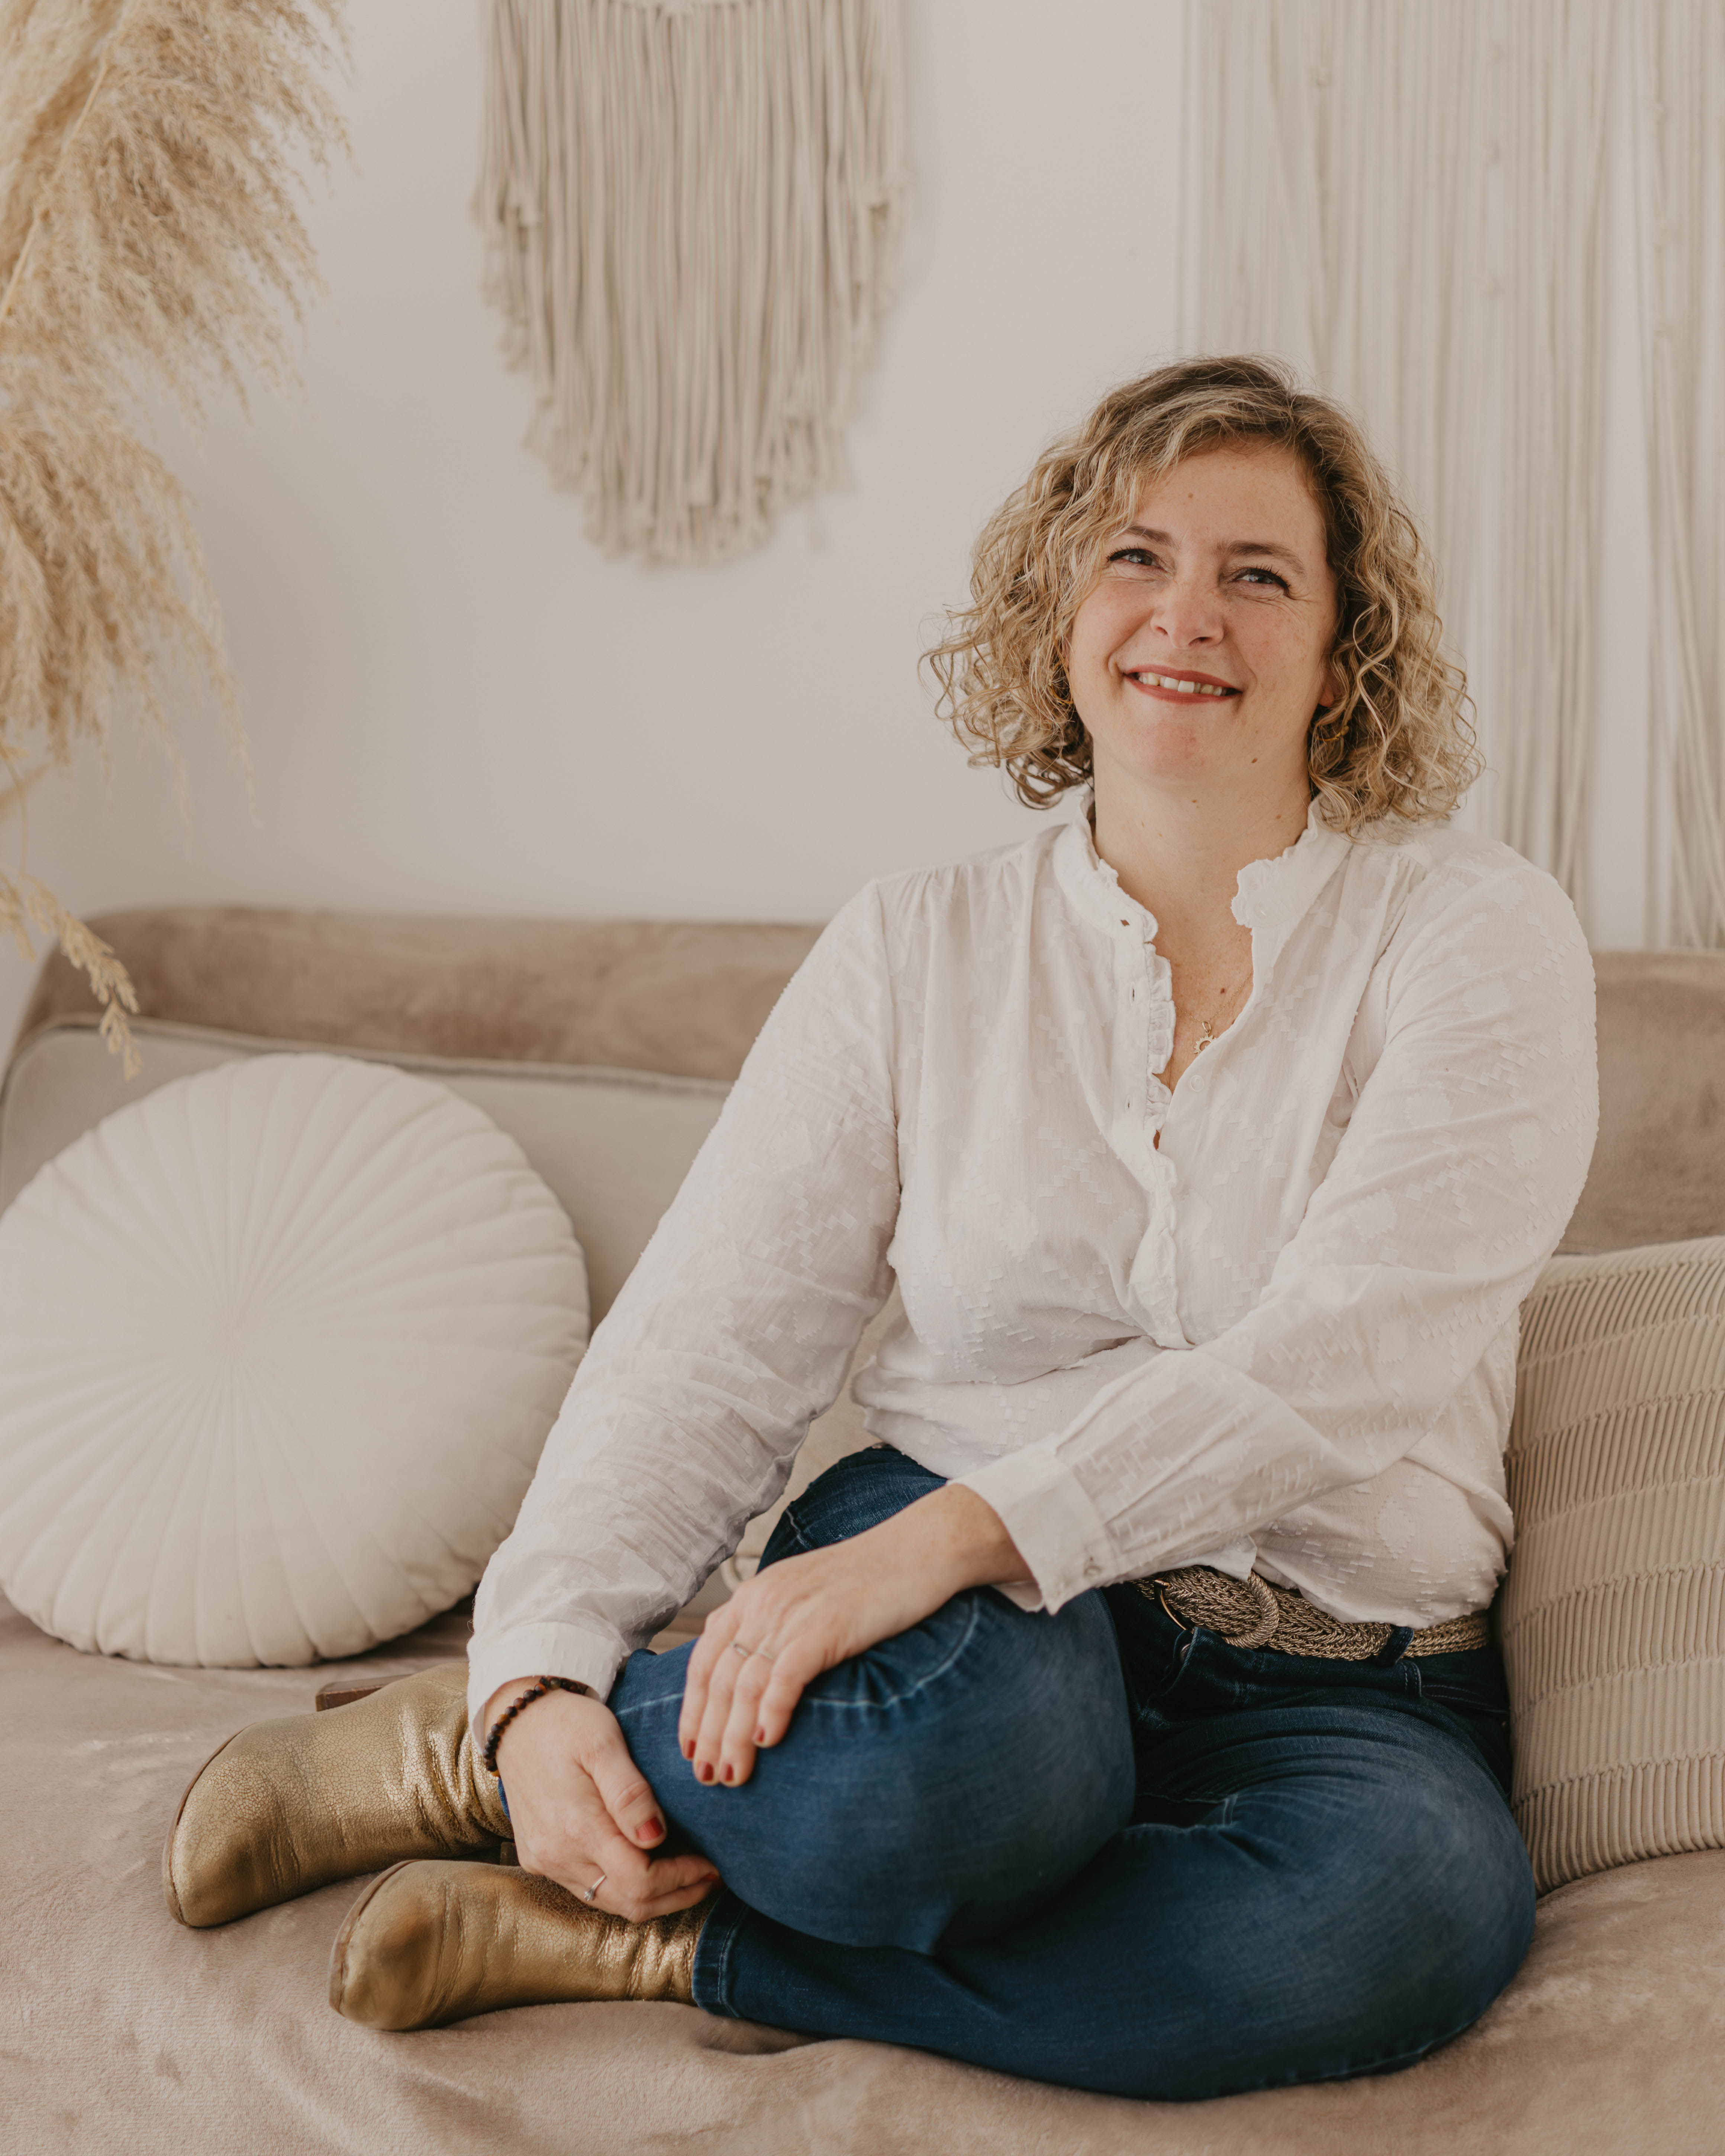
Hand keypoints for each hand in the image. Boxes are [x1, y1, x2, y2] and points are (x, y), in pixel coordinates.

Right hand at [484, 1682, 719, 1919]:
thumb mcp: (603, 1742)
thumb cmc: (567, 1723)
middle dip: (675, 1895)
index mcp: (577, 1827)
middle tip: (710, 1876)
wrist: (517, 1719)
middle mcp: (558, 1855)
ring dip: (652, 1896)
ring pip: (608, 1901)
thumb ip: (630, 1793)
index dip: (681, 1880)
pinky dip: (622, 1886)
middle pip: (628, 1903)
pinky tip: (645, 1864)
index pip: (640, 1881)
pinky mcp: (538, 1859)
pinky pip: (587, 1889)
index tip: (711, 1863)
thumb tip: (656, 1838)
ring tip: (687, 1874)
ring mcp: (546, 1861)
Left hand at [678, 1483, 1027, 1790]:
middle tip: (706, 1776)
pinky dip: (772, 1711)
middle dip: (708, 1734)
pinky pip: (786, 1675)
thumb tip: (754, 1678)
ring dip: (733, 1736)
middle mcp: (763, 1602)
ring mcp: (793, 1613)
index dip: (692, 1708)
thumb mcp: (805, 1596)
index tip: (688, 1748)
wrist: (919, 1547)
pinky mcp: (826, 1626)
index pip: (705, 1660)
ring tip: (732, 1774)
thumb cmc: (868, 1579)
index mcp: (754, 1595)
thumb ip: (774, 1627)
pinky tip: (768, 1742)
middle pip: (720, 1679)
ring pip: (746, 1684)